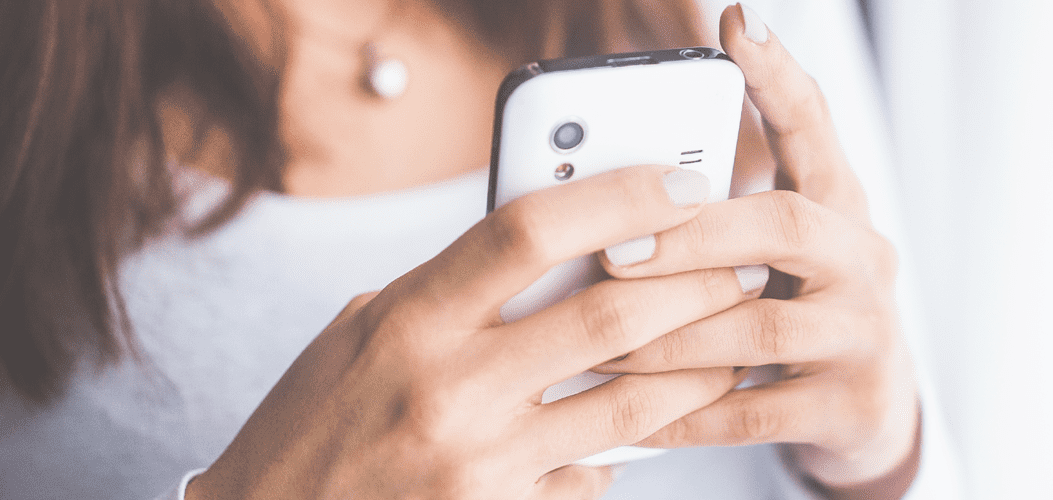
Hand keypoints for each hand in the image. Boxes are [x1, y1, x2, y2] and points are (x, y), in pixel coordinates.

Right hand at [188, 165, 762, 499]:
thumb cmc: (317, 422)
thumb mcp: (364, 332)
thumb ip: (453, 290)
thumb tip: (557, 247)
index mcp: (409, 319)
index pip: (529, 231)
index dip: (618, 197)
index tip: (677, 184)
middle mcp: (448, 387)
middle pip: (607, 317)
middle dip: (692, 284)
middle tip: (735, 266)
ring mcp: (479, 462)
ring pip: (629, 405)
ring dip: (697, 370)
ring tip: (730, 344)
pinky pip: (594, 474)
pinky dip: (629, 445)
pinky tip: (654, 424)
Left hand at [591, 5, 921, 499]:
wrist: (867, 416)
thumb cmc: (792, 314)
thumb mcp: (771, 255)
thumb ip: (714, 214)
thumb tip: (605, 180)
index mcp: (837, 205)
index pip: (813, 126)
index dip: (778, 76)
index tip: (737, 22)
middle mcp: (863, 257)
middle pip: (784, 222)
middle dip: (692, 235)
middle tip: (613, 250)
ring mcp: (865, 332)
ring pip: (760, 326)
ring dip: (671, 336)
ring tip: (600, 343)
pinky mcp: (853, 404)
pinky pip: (755, 411)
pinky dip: (686, 415)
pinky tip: (633, 419)